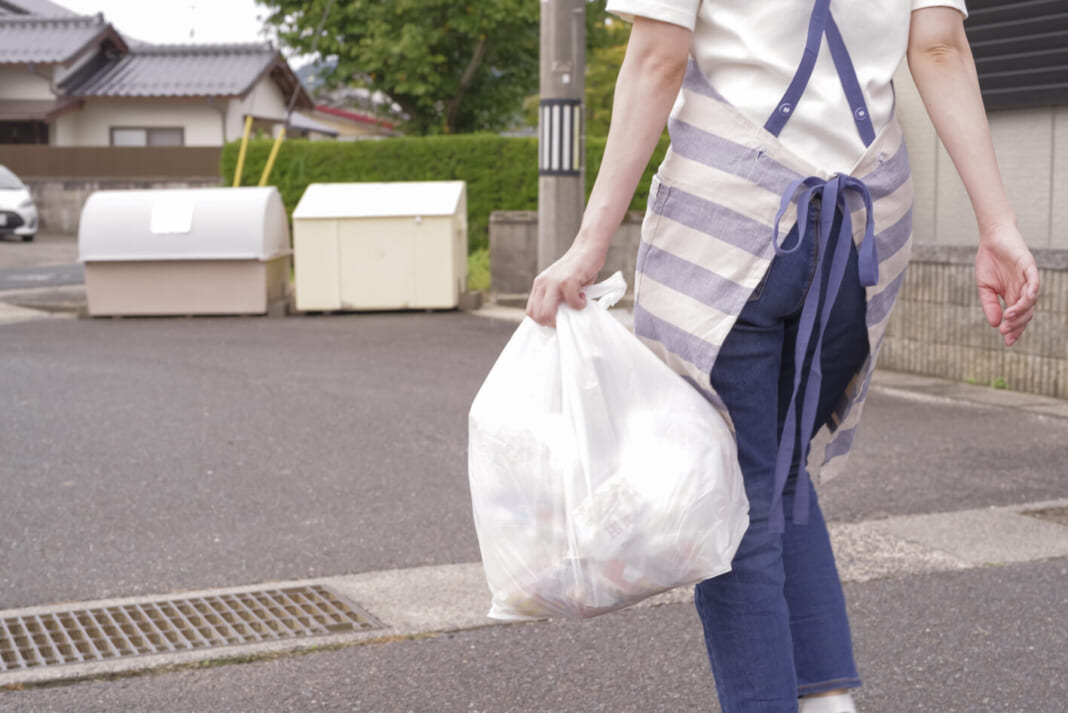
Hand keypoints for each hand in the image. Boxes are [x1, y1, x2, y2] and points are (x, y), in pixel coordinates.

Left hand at [525, 241, 606, 326]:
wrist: (587, 248)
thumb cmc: (578, 269)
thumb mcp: (560, 284)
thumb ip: (556, 298)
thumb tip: (558, 320)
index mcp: (539, 285)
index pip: (531, 311)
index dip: (544, 321)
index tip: (558, 318)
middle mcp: (542, 283)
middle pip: (538, 315)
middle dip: (553, 322)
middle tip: (567, 316)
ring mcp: (554, 282)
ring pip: (548, 313)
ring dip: (563, 318)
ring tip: (574, 309)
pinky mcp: (567, 281)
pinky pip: (572, 303)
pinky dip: (580, 305)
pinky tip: (584, 298)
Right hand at [975, 224, 1038, 346]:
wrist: (992, 238)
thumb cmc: (989, 261)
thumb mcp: (984, 287)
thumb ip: (990, 305)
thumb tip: (994, 324)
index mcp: (1012, 296)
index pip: (1018, 317)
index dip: (1015, 330)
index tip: (1007, 342)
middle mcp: (1023, 290)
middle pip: (1027, 312)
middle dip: (1017, 324)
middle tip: (1005, 331)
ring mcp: (1027, 279)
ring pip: (1031, 300)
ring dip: (1022, 310)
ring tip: (1009, 316)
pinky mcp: (1029, 266)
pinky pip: (1034, 281)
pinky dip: (1032, 291)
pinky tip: (1025, 299)